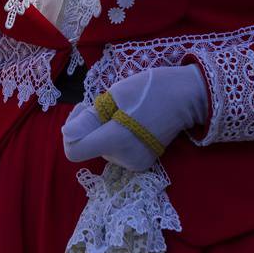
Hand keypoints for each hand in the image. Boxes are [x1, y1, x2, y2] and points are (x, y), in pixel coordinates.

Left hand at [60, 65, 209, 171]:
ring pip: (102, 148)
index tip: (84, 111)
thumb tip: (67, 134)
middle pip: (88, 147)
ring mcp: (134, 164)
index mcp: (116, 140)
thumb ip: (88, 118)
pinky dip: (115, 137)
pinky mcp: (141, 163)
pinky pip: (116, 152)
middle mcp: (123, 159)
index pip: (73, 151)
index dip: (71, 131)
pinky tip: (129, 122)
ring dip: (103, 130)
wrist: (187, 97)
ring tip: (122, 110)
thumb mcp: (115, 95)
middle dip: (90, 125)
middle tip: (105, 102)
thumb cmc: (150, 89)